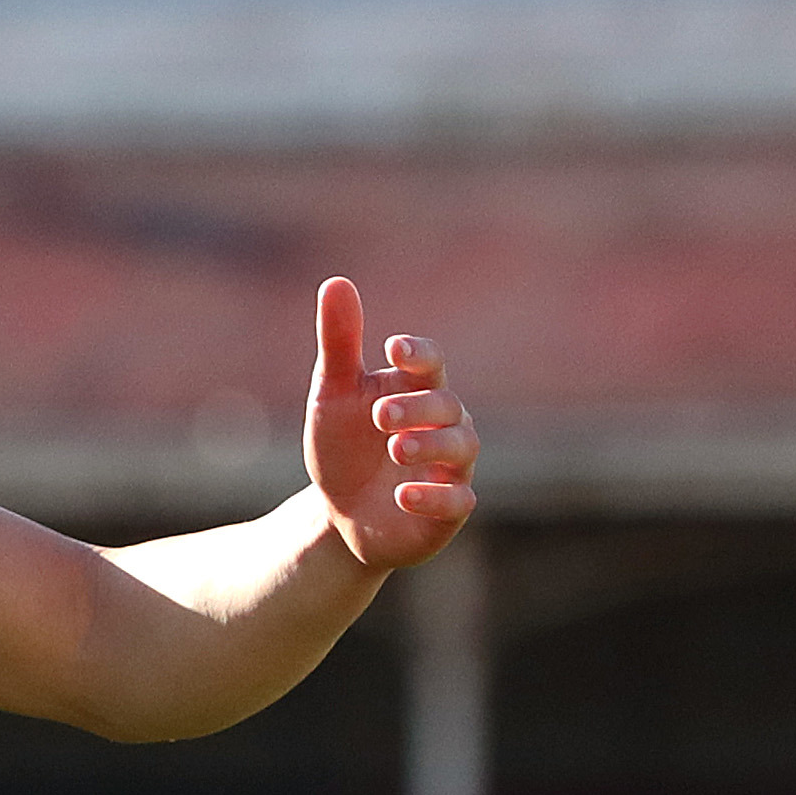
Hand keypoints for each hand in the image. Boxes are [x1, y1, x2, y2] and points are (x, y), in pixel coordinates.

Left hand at [303, 276, 477, 568]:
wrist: (339, 514)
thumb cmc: (343, 447)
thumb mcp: (333, 397)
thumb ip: (339, 344)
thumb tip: (336, 281)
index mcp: (416, 392)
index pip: (430, 364)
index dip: (419, 355)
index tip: (394, 350)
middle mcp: (442, 426)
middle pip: (447, 406)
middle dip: (418, 407)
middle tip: (380, 416)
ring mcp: (449, 469)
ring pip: (462, 448)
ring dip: (431, 446)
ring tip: (396, 448)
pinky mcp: (447, 511)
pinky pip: (458, 501)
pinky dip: (434, 497)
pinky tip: (403, 495)